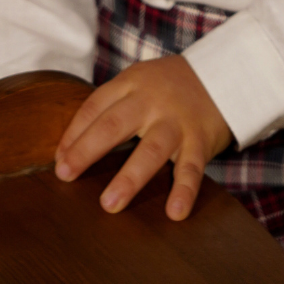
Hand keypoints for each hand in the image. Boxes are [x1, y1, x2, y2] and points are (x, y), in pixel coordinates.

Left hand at [54, 55, 231, 220]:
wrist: (224, 72)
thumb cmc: (170, 85)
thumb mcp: (139, 81)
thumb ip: (110, 107)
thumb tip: (68, 148)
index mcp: (132, 83)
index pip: (95, 106)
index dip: (74, 133)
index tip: (59, 161)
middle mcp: (152, 100)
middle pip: (115, 124)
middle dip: (87, 150)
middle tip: (66, 175)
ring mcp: (177, 120)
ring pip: (151, 149)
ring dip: (130, 178)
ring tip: (110, 204)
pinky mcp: (200, 139)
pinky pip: (191, 167)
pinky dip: (184, 190)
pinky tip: (175, 212)